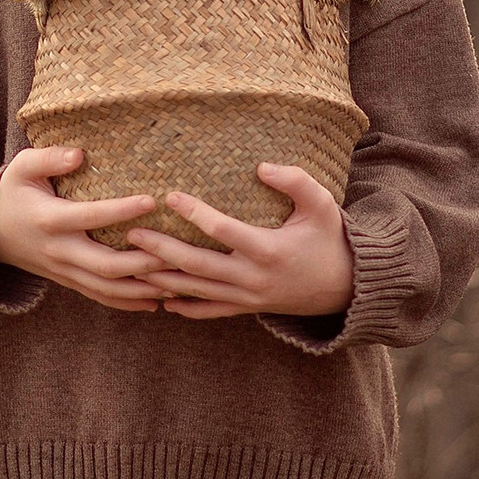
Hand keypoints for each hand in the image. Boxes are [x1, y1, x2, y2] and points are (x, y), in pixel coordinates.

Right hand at [0, 146, 170, 312]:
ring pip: (107, 289)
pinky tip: (156, 301)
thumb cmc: (11, 193)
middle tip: (176, 253)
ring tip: (175, 282)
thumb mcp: (22, 167)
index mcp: (49, 219)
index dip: (121, 211)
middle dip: (143, 263)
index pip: (90, 217)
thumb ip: (48, 157)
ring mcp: (64, 271)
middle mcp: (59, 251)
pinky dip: (129, 302)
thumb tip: (79, 154)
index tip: (153, 201)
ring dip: (142, 289)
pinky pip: (100, 297)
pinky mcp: (68, 282)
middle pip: (105, 265)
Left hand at [122, 162, 356, 320]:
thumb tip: (261, 166)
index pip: (223, 231)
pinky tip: (161, 301)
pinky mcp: (248, 308)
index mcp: (269, 251)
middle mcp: (254, 278)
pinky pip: (211, 312)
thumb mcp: (322, 205)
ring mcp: (249, 297)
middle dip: (162, 251)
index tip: (169, 196)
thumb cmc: (330, 239)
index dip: (194, 213)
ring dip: (164, 279)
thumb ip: (295, 182)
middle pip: (198, 266)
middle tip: (132, 235)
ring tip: (133, 264)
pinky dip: (185, 308)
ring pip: (199, 291)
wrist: (346, 287)